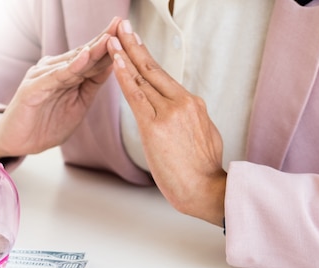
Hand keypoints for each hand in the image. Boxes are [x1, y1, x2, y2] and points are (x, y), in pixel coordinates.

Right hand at [0, 17, 120, 159]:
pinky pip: (54, 77)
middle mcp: (54, 69)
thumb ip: (92, 85)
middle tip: (120, 23)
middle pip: (83, 53)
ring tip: (109, 38)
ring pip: (71, 62)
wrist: (18, 143)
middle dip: (103, 39)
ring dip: (91, 50)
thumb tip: (113, 65)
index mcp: (67, 74)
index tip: (129, 33)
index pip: (92, 57)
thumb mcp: (78, 104)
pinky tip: (84, 59)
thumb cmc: (46, 125)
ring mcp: (42, 77)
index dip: (109, 46)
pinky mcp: (32, 88)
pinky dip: (69, 68)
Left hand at [107, 20, 226, 226]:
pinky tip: (116, 62)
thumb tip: (180, 114)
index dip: (146, 58)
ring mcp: (169, 113)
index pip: (163, 77)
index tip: (136, 42)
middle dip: (135, 45)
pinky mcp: (155, 127)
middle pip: (153, 69)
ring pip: (143, 79)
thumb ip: (189, 120)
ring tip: (112, 38)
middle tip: (122, 26)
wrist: (205, 190)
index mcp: (192, 104)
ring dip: (125, 55)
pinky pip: (136, 96)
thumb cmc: (202, 170)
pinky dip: (125, 77)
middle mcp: (182, 103)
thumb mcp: (203, 136)